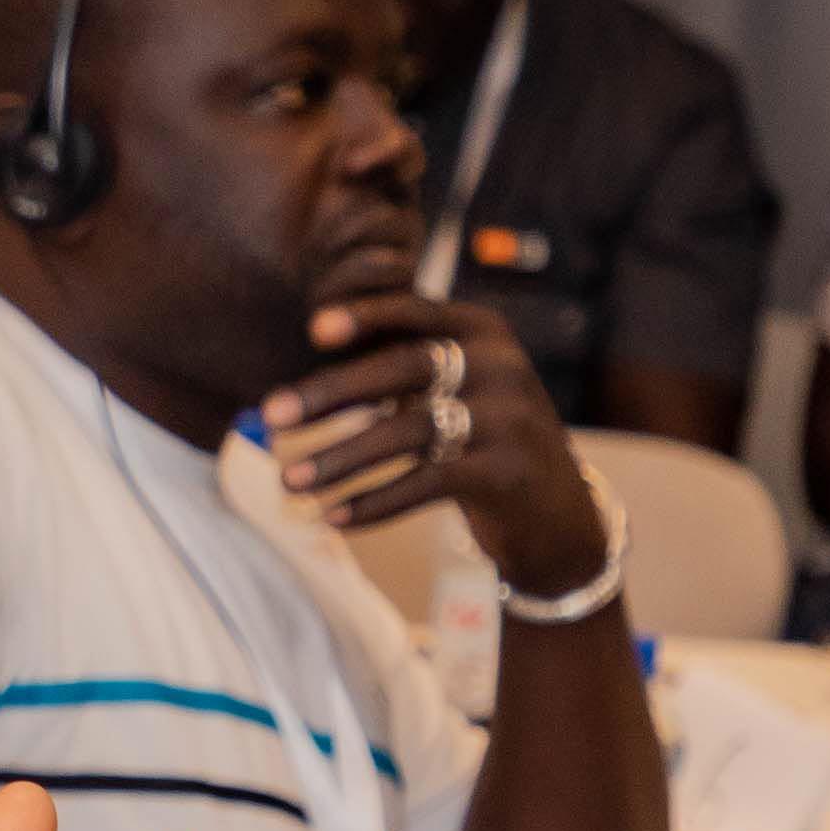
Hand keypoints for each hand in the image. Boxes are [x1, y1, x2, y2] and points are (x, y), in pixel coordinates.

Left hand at [268, 291, 606, 595]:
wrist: (557, 513)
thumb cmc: (481, 439)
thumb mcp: (452, 392)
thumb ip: (396, 373)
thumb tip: (301, 385)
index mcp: (483, 331)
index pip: (417, 313)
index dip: (366, 317)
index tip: (313, 331)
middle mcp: (502, 365)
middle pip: (404, 368)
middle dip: (331, 392)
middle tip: (272, 415)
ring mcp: (510, 419)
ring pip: (409, 431)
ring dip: (340, 458)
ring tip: (289, 481)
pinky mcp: (506, 473)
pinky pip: (426, 482)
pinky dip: (374, 501)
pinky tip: (331, 517)